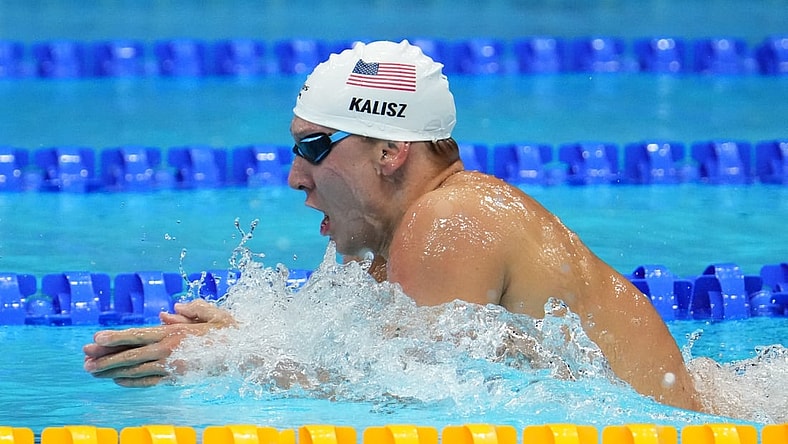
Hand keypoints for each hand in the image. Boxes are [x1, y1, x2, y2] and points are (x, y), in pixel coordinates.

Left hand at [83, 299, 234, 386]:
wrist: (245, 356)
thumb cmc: (230, 331)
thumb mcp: (212, 314)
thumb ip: (189, 310)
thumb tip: (167, 311)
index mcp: (175, 332)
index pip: (137, 335)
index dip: (114, 339)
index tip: (94, 341)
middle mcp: (170, 350)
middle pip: (130, 355)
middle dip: (105, 358)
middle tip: (84, 362)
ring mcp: (173, 367)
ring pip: (136, 370)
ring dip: (112, 372)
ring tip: (93, 373)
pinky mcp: (178, 378)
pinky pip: (150, 381)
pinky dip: (132, 381)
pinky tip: (118, 381)